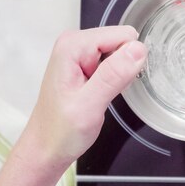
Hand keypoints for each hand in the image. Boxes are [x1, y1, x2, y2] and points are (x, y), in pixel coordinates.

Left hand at [0, 26, 146, 185]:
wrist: (46, 150)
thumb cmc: (60, 132)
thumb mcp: (89, 106)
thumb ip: (113, 75)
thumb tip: (138, 48)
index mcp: (73, 45)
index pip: (123, 36)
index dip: (127, 62)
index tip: (114, 86)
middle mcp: (75, 43)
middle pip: (122, 41)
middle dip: (124, 68)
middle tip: (106, 94)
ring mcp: (80, 53)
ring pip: (121, 53)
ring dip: (120, 76)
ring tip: (101, 96)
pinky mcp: (86, 64)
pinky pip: (115, 63)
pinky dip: (115, 80)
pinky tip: (102, 95)